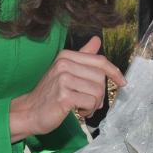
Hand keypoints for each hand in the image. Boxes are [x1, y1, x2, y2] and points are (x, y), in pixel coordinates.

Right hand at [9, 36, 125, 140]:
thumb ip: (82, 56)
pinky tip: (78, 111)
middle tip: (89, 102)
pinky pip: (91, 102)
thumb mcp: (65, 71)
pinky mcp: (64, 96)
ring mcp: (63, 79)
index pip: (99, 60)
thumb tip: (97, 40)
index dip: (114, 71)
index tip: (122, 82)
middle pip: (101, 77)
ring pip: (97, 91)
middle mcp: (64, 64)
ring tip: (81, 107)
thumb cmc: (50, 94)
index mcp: (66, 56)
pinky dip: (88, 110)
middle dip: (100, 93)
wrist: (29, 112)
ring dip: (93, 104)